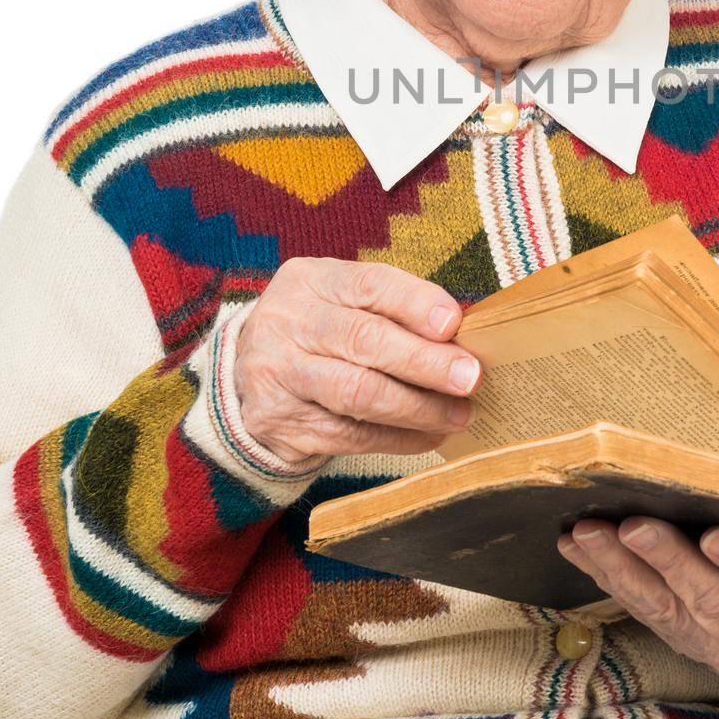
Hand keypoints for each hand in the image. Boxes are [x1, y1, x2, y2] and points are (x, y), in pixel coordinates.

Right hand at [232, 257, 476, 465]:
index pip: (369, 284)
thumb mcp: (345, 302)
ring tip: (458, 415)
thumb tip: (460, 336)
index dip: (415, 303)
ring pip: (358, 393)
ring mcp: (277, 374)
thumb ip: (393, 311)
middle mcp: (286, 322)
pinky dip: (398, 438)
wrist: (249, 375)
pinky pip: (350, 435)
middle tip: (469, 378)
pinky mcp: (280, 422)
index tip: (454, 323)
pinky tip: (429, 435)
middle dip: (425, 361)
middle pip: (364, 340)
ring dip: (418, 408)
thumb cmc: (321, 332)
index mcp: (310, 281)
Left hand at [556, 516, 718, 672]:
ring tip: (590, 533)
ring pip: (666, 607)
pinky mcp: (678, 635)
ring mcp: (715, 639)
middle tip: (635, 527)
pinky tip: (577, 545)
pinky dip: (604, 575)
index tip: (717, 538)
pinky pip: (638, 607)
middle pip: (714, 599)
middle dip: (670, 561)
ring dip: (622, 569)